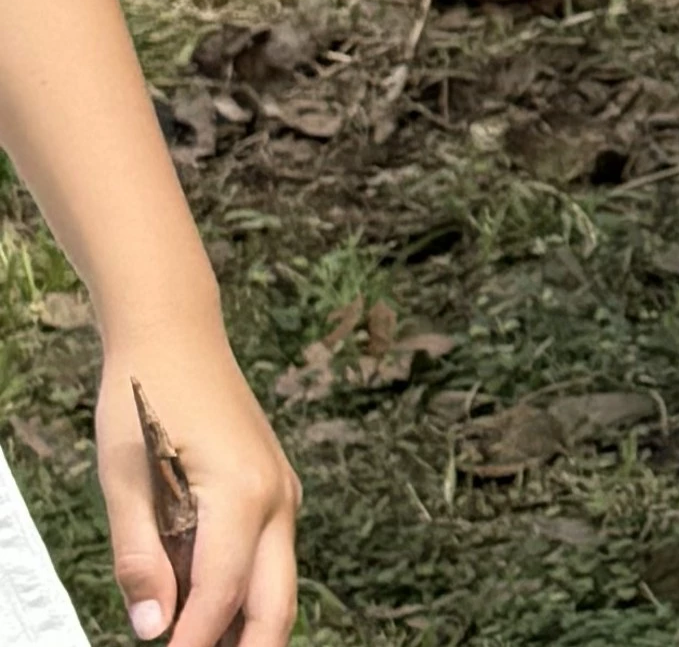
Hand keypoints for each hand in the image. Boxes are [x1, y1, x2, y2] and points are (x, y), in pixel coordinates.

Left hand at [92, 321, 295, 646]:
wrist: (175, 335)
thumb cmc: (146, 395)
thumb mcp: (125, 482)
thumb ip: (140, 559)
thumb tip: (152, 625)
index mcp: (243, 495)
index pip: (221, 596)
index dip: (192, 644)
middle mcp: (276, 497)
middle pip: (275, 602)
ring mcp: (280, 491)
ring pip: (275, 582)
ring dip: (243, 626)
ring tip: (199, 645)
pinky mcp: (271, 488)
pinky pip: (266, 555)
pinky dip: (241, 592)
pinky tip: (201, 607)